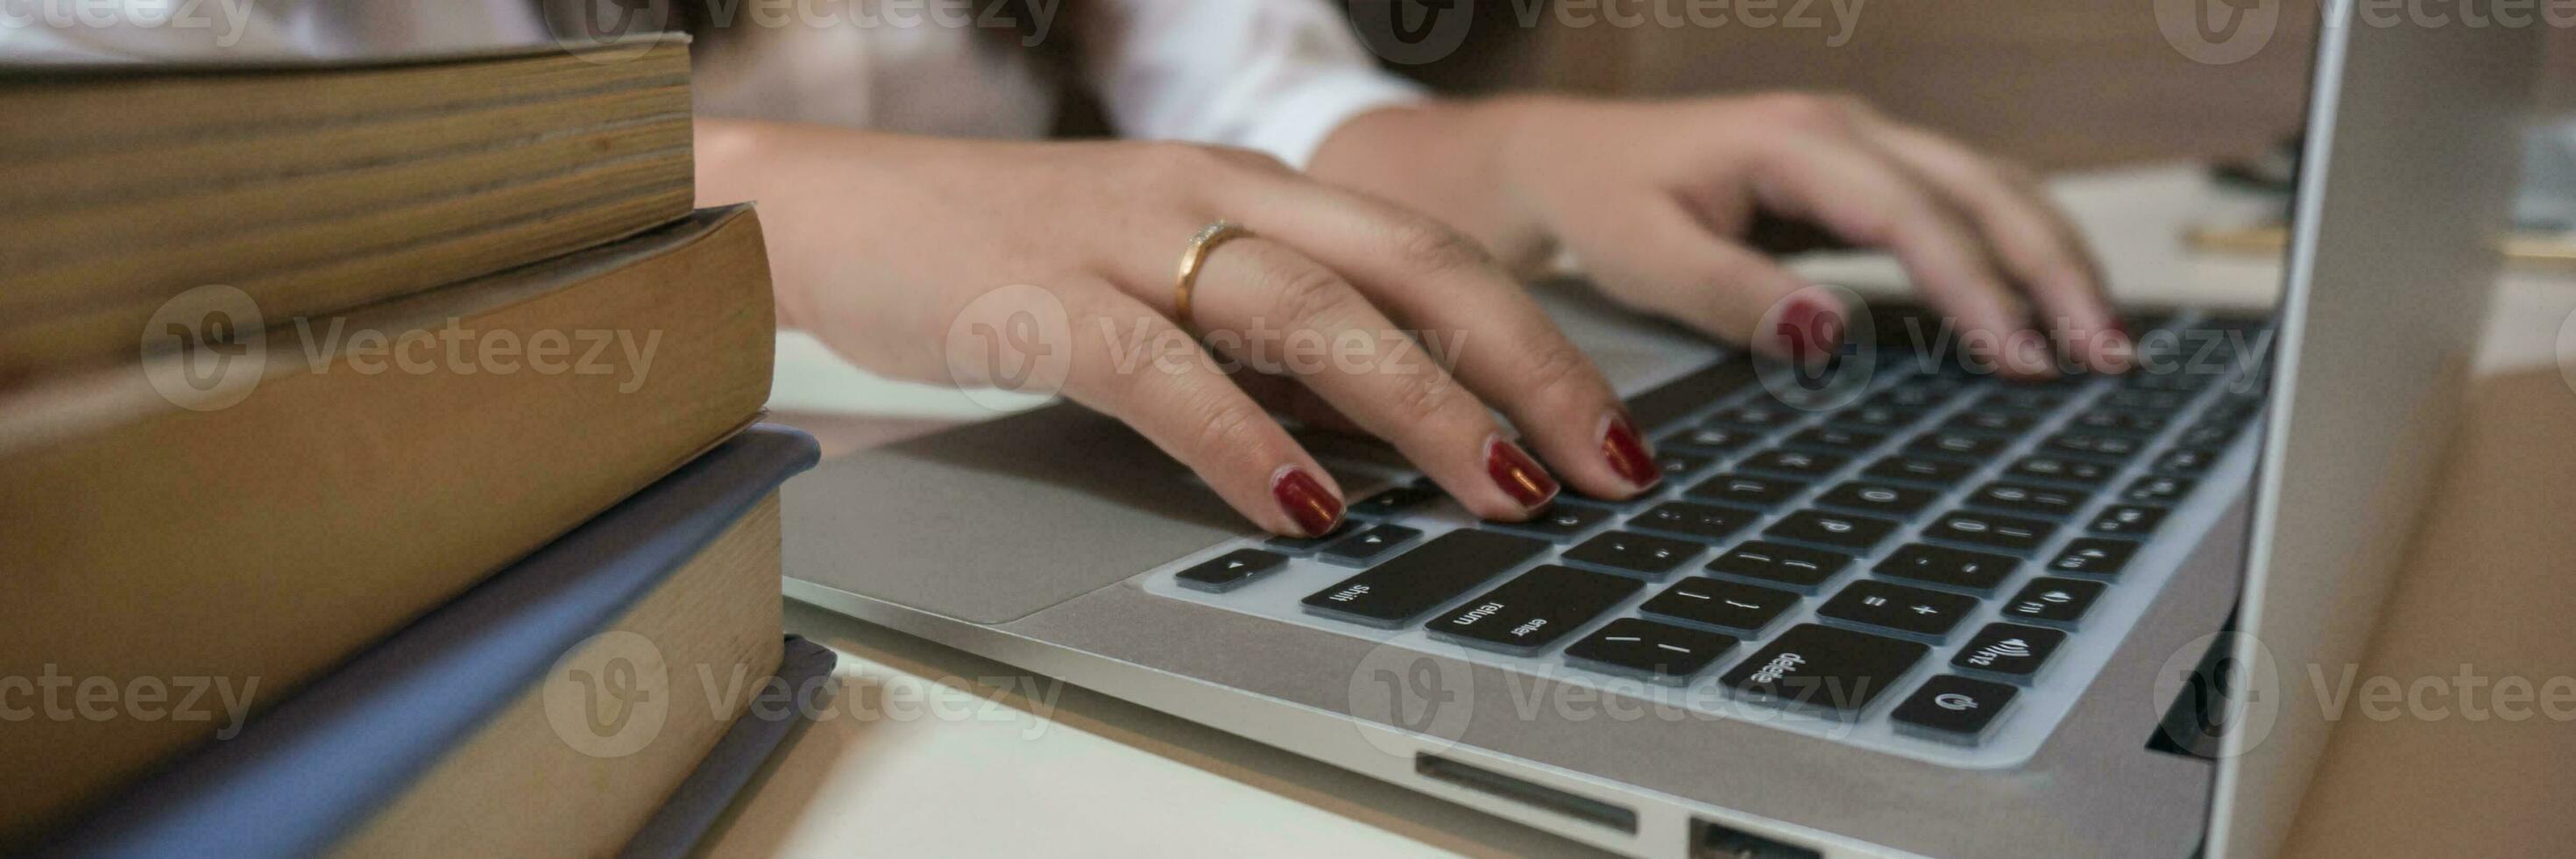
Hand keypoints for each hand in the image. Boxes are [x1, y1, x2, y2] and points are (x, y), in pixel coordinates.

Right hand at [698, 120, 1662, 536]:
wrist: (832, 213)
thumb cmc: (1009, 257)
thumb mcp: (1167, 279)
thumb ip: (1273, 342)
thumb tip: (1397, 437)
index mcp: (1259, 188)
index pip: (1436, 253)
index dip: (1542, 339)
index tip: (1619, 429)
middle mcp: (1215, 195)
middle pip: (1411, 267)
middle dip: (1527, 369)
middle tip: (1608, 469)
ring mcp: (1129, 237)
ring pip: (1308, 310)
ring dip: (1419, 405)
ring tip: (1497, 491)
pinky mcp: (1041, 297)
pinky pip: (1162, 368)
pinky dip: (1241, 437)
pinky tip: (1302, 502)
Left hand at [1312, 93, 2128, 375]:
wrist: (1567, 158)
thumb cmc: (1602, 203)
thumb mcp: (1645, 256)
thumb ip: (1733, 296)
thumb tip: (1830, 334)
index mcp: (1796, 141)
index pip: (1914, 214)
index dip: (1976, 287)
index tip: (2020, 357)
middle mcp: (1847, 128)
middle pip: (1984, 189)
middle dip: (2053, 271)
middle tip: (2105, 357)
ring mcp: (1865, 145)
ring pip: (1992, 187)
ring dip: (2054, 258)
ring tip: (2105, 340)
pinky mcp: (1868, 174)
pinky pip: (1968, 202)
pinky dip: (2020, 251)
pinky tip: (2050, 309)